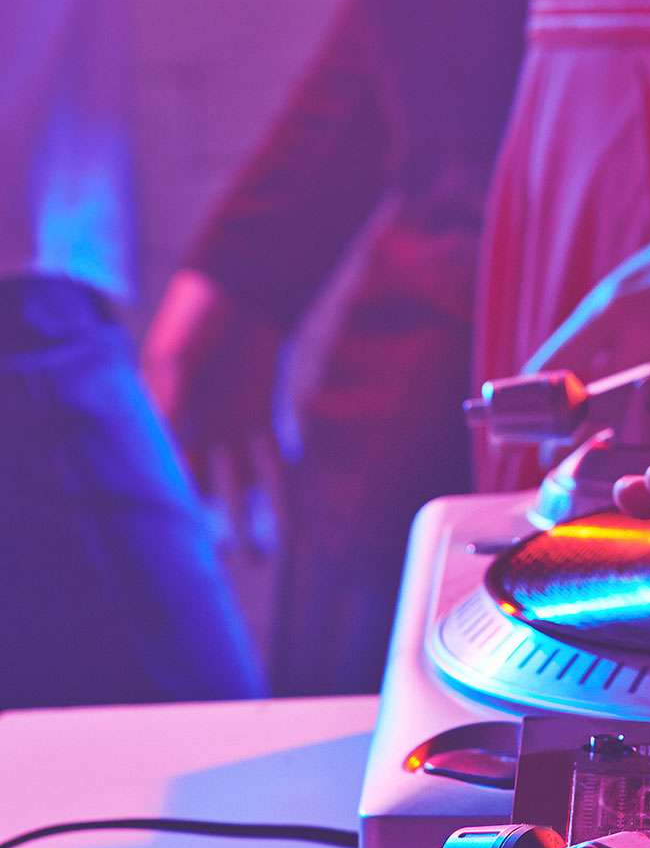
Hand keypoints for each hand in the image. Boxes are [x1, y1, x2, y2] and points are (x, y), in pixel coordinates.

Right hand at [139, 269, 284, 550]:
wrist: (242, 285)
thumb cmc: (196, 318)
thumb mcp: (174, 359)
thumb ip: (168, 402)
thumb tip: (158, 447)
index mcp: (166, 413)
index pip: (170, 468)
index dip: (176, 502)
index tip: (178, 539)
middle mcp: (200, 424)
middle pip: (209, 484)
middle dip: (216, 522)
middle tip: (222, 561)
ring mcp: (234, 420)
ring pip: (245, 478)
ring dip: (255, 514)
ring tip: (260, 553)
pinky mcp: (265, 410)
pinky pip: (277, 452)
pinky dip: (284, 477)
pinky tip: (293, 505)